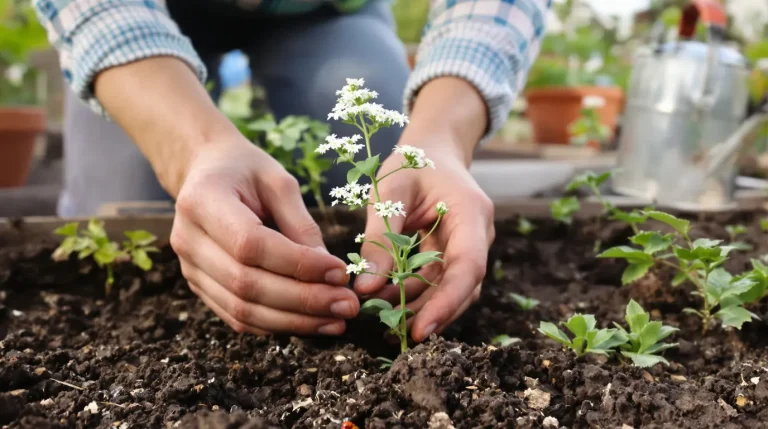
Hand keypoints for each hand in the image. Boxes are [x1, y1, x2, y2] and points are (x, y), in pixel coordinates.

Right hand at [170, 138, 359, 334]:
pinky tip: (310, 323)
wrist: (204, 170)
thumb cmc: (246, 169)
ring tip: (336, 320)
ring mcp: (189, 267)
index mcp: (204, 201)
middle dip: (303, 300)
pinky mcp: (198, 285)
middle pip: (246, 284)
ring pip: (241, 309)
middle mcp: (188, 239)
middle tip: (347, 305)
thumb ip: (302, 225)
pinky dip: (275, 325)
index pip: (251, 245)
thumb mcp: (279, 182)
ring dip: (294, 321)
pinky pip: (236, 317)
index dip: (298, 264)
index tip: (340, 273)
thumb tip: (331, 272)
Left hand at [353, 139, 494, 341]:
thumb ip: (379, 239)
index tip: (421, 330)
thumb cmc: (411, 163)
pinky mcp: (454, 254)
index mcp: (471, 212)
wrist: (433, 150)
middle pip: (463, 287)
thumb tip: (365, 288)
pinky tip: (388, 302)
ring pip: (450, 290)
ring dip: (418, 306)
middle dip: (429, 312)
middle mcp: (478, 235)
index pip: (468, 267)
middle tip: (391, 331)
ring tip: (381, 315)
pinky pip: (438, 283)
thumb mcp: (390, 193)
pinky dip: (415, 295)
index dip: (447, 302)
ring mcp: (469, 246)